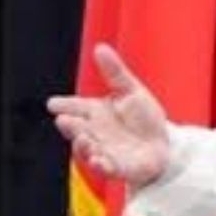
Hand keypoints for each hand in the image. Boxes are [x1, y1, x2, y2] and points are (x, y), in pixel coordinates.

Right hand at [47, 44, 172, 186]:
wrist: (163, 144)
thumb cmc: (143, 117)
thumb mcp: (131, 91)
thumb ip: (115, 72)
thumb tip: (100, 47)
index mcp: (95, 112)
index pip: (75, 106)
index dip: (63, 105)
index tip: (53, 104)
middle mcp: (94, 132)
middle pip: (76, 129)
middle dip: (70, 126)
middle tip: (64, 120)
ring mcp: (103, 150)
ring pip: (86, 150)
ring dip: (83, 146)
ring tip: (84, 138)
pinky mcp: (116, 167)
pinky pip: (105, 168)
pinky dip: (100, 165)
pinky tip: (97, 159)